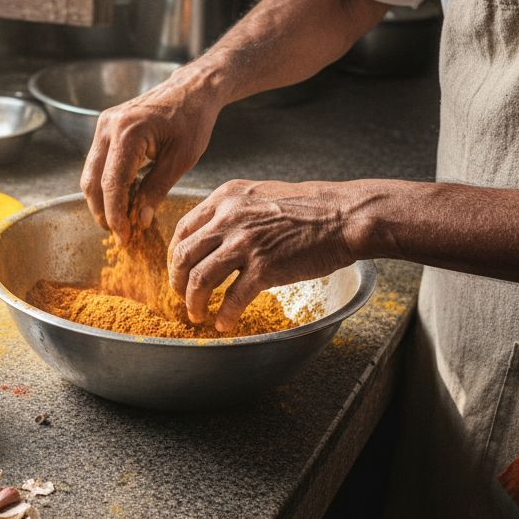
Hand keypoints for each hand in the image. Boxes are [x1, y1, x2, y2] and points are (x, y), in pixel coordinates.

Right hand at [79, 64, 222, 242]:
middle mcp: (108, 127)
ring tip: (121, 221)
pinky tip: (123, 199)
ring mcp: (104, 126)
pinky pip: (98, 163)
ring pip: (90, 173)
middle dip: (103, 212)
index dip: (115, 215)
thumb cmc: (192, 119)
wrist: (192, 89)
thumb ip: (157, 190)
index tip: (124, 236)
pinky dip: (106, 184)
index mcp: (128, 133)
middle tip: (120, 234)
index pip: (111, 184)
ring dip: (101, 200)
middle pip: (92, 181)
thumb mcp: (181, 159)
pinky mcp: (106, 128)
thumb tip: (140, 220)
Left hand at [168, 179, 364, 330]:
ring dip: (194, 302)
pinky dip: (225, 315)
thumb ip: (233, 210)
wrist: (343, 216)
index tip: (178, 270)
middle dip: (177, 281)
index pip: (184, 229)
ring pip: (200, 279)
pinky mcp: (264, 267)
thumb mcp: (260, 195)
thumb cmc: (309, 207)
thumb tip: (212, 235)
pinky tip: (224, 323)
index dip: (175, 255)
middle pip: (184, 255)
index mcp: (225, 198)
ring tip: (197, 315)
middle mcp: (229, 218)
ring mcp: (245, 243)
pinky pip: (233, 298)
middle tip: (181, 297)